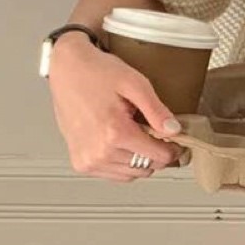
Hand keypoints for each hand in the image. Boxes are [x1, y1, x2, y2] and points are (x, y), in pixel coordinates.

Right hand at [47, 33, 184, 181]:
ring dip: (140, 160)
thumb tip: (174, 130)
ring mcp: (89, 160)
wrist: (67, 69)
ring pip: (132, 174)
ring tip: (135, 135)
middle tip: (155, 133)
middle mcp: (100, 152)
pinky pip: (115, 175)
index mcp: (115, 133)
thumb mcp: (135, 84)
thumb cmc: (97, 72)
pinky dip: (123, 164)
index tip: (178, 142)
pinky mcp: (81, 163)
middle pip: (148, 167)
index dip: (175, 149)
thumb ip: (156, 110)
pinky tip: (121, 144)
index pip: (160, 157)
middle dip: (157, 153)